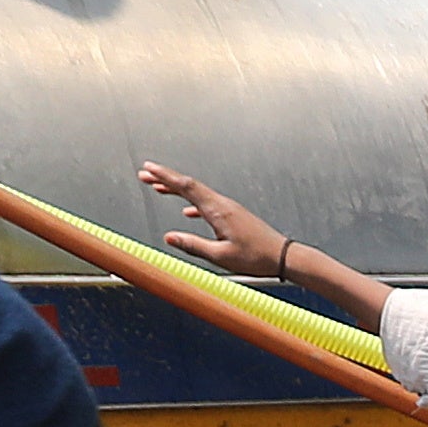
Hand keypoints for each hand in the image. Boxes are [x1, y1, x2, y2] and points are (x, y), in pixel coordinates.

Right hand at [140, 161, 288, 278]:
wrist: (282, 256)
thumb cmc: (257, 257)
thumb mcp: (220, 256)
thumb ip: (193, 246)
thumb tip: (170, 238)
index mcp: (218, 210)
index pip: (186, 186)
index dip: (165, 176)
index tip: (148, 169)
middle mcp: (223, 204)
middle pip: (189, 185)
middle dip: (165, 179)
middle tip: (145, 175)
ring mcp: (229, 208)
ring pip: (198, 194)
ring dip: (177, 190)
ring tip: (159, 189)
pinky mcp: (234, 216)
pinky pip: (208, 205)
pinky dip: (193, 204)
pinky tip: (188, 212)